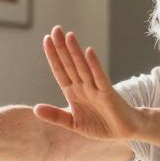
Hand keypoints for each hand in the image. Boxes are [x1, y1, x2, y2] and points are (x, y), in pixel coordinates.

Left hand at [35, 26, 142, 140]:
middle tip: (56, 28)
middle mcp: (83, 87)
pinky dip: (94, 65)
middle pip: (70, 64)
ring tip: (69, 35)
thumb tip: (35, 109)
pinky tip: (88, 52)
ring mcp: (96, 89)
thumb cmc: (100, 125)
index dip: (53, 56)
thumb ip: (55, 116)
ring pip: (83, 67)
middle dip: (62, 48)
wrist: (124, 131)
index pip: (60, 71)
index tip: (46, 39)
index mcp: (73, 92)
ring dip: (75, 52)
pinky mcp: (108, 94)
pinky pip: (100, 77)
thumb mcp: (73, 123)